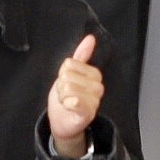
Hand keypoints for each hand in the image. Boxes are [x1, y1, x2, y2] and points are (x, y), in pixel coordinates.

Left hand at [47, 33, 102, 157]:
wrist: (63, 121)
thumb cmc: (66, 96)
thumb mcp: (70, 73)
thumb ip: (81, 56)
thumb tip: (90, 38)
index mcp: (95, 75)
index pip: (69, 63)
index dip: (62, 73)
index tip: (67, 84)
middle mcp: (98, 87)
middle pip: (67, 75)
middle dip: (61, 86)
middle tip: (66, 95)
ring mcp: (94, 101)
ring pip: (67, 88)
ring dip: (61, 96)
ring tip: (67, 102)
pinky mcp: (88, 114)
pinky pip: (74, 101)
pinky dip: (67, 104)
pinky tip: (69, 108)